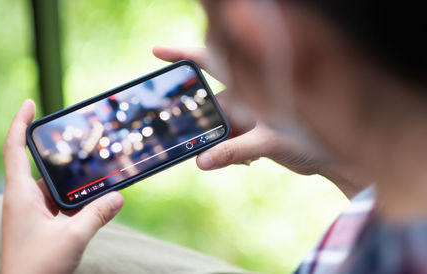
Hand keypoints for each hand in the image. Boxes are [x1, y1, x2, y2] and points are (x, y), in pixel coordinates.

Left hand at [1, 99, 123, 273]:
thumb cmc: (36, 270)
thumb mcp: (73, 238)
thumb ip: (96, 215)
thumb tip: (117, 197)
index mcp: (19, 195)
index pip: (13, 148)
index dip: (19, 123)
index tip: (29, 103)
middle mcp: (21, 200)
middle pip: (40, 165)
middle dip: (59, 154)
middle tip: (80, 140)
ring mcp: (29, 214)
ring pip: (52, 187)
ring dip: (70, 182)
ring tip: (93, 173)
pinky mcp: (38, 226)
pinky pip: (56, 205)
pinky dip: (72, 200)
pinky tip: (91, 203)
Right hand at [153, 45, 368, 197]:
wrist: (334, 158)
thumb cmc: (314, 140)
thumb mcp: (271, 143)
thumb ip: (235, 150)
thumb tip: (201, 161)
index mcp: (252, 84)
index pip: (212, 62)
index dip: (183, 56)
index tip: (157, 51)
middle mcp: (247, 95)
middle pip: (207, 98)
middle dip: (193, 113)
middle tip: (175, 125)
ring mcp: (247, 114)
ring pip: (214, 124)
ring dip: (213, 140)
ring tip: (228, 153)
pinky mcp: (249, 133)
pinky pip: (225, 141)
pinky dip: (225, 151)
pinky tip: (242, 160)